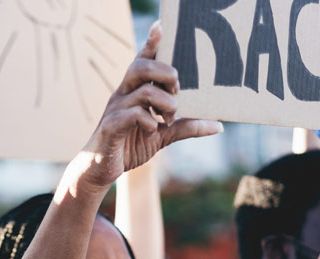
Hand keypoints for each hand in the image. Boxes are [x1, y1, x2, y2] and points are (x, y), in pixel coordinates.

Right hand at [76, 23, 221, 192]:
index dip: (151, 44)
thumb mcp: (163, 136)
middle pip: (141, 67)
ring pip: (144, 91)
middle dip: (166, 73)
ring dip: (166, 103)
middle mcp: (122, 95)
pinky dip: (150, 122)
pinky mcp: (111, 126)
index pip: (141, 62)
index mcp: (133, 92)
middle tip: (177, 90)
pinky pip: (134, 114)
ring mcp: (115, 110)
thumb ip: (187, 127)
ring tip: (170, 118)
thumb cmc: (129, 147)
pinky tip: (152, 131)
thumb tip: (219, 126)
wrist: (100, 170)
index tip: (161, 27)